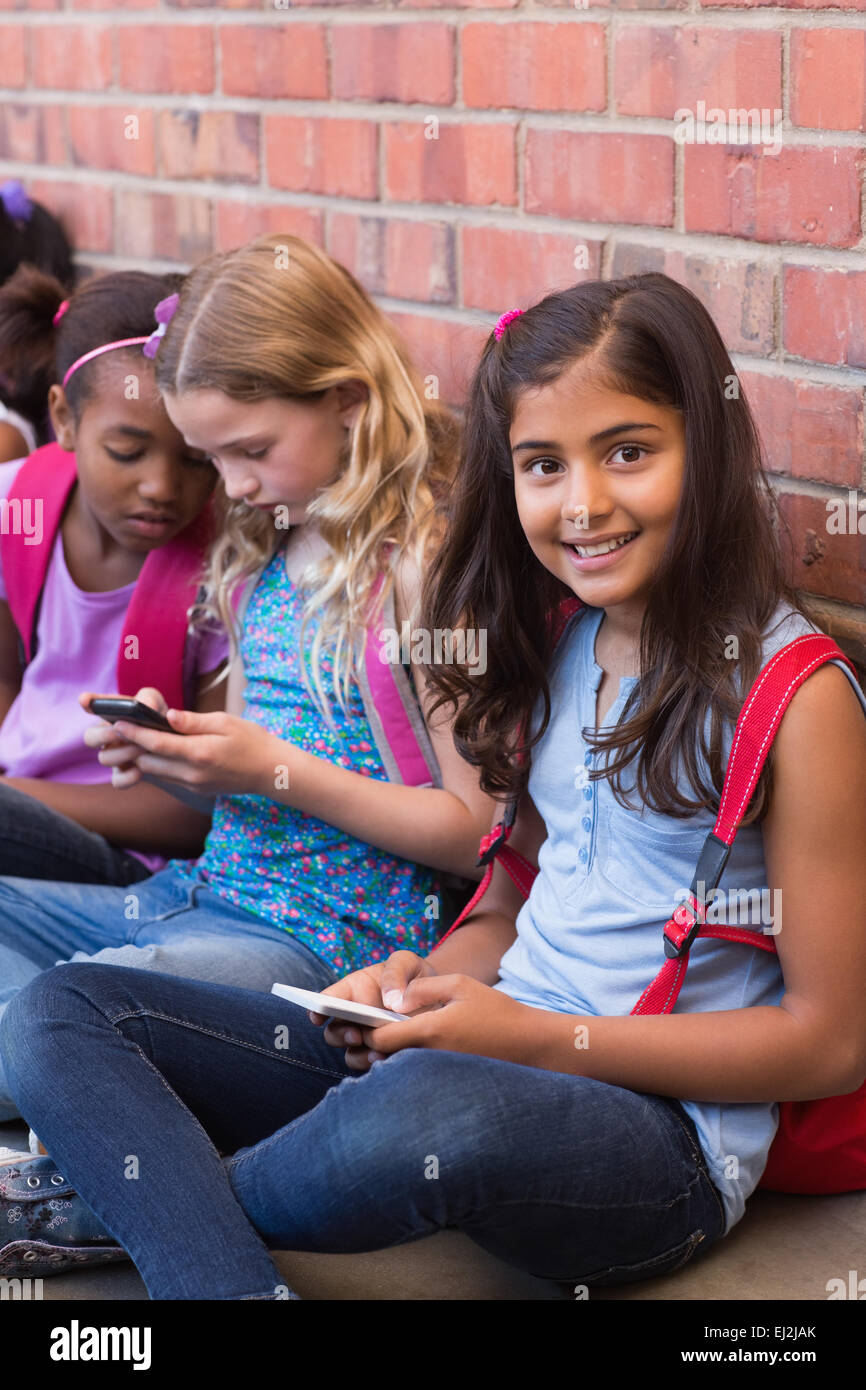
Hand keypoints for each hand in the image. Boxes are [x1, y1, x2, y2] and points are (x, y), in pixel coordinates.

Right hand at [81, 687, 166, 787]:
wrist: (172, 744)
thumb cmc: (159, 718)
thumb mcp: (156, 703)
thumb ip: (149, 698)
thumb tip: (144, 705)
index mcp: (110, 715)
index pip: (93, 705)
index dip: (88, 702)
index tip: (86, 700)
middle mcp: (107, 737)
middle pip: (89, 737)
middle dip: (103, 735)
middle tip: (120, 731)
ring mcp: (114, 757)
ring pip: (104, 758)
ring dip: (123, 752)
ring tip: (144, 747)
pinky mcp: (124, 775)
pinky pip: (117, 781)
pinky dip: (128, 776)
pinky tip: (141, 769)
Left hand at [88, 705, 284, 798]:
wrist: (271, 772)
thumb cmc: (252, 741)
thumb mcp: (226, 723)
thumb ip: (193, 722)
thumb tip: (166, 716)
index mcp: (200, 753)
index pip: (157, 743)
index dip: (135, 733)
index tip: (118, 722)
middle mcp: (193, 773)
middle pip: (149, 761)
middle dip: (130, 746)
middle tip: (115, 731)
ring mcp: (194, 784)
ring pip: (155, 772)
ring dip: (141, 757)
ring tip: (128, 740)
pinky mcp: (196, 789)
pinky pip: (168, 777)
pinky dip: (155, 765)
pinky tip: (151, 752)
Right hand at [311, 951, 438, 1070]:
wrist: (437, 996)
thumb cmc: (414, 974)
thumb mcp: (406, 962)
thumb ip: (395, 973)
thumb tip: (391, 1002)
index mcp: (353, 991)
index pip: (327, 1000)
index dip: (317, 1008)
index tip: (317, 1015)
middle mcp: (354, 1017)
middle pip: (333, 1032)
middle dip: (340, 1035)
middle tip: (356, 1035)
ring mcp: (368, 1038)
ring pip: (351, 1053)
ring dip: (359, 1055)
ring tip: (377, 1052)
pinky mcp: (384, 1053)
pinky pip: (373, 1064)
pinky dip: (378, 1064)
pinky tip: (390, 1058)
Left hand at [348, 973, 531, 1067]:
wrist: (527, 1043)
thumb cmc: (495, 1010)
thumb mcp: (459, 985)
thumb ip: (422, 988)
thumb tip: (393, 999)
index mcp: (430, 1031)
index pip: (381, 1038)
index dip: (367, 1029)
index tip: (364, 1019)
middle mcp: (429, 1057)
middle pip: (383, 1058)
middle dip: (372, 1045)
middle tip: (369, 1030)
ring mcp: (436, 1074)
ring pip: (397, 1070)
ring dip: (388, 1057)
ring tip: (390, 1039)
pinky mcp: (444, 1082)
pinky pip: (414, 1076)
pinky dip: (406, 1065)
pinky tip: (413, 1051)